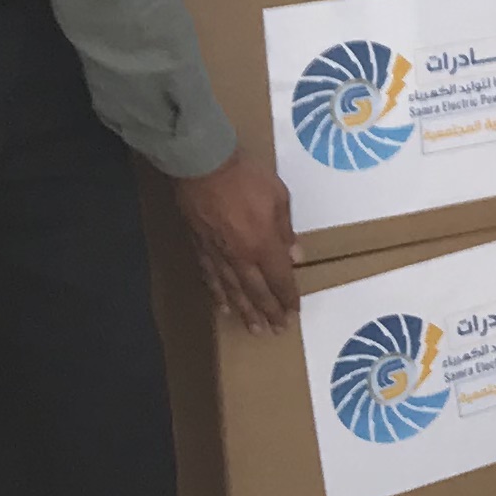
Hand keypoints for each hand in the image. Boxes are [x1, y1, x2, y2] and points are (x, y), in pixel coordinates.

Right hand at [169, 156, 298, 331]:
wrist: (202, 165)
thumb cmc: (245, 176)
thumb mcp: (278, 196)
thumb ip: (286, 230)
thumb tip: (295, 256)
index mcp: (263, 244)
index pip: (280, 279)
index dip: (287, 297)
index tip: (294, 312)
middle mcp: (241, 257)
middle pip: (257, 292)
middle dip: (269, 312)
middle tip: (277, 330)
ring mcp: (218, 255)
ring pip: (233, 291)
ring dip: (246, 312)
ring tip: (254, 329)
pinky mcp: (200, 249)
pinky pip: (211, 279)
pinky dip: (218, 295)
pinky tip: (223, 308)